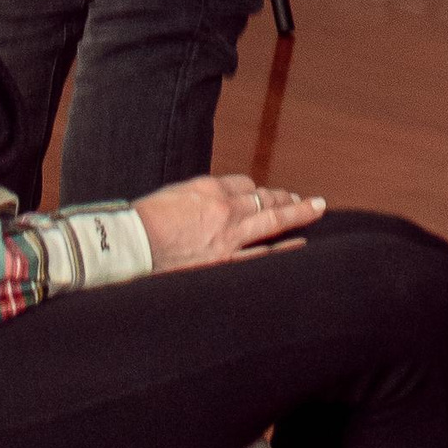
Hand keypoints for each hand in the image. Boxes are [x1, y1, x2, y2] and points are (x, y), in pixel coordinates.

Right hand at [136, 172, 325, 270]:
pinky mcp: (226, 262)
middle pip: (265, 198)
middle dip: (286, 197)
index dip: (254, 191)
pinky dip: (284, 248)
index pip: (243, 185)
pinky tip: (300, 243)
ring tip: (314, 209)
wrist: (132, 246)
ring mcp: (229, 237)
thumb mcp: (173, 196)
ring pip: (273, 219)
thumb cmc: (144, 221)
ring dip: (296, 212)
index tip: (261, 196)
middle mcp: (225, 209)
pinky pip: (263, 254)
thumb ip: (198, 198)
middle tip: (304, 199)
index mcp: (210, 189)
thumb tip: (208, 204)